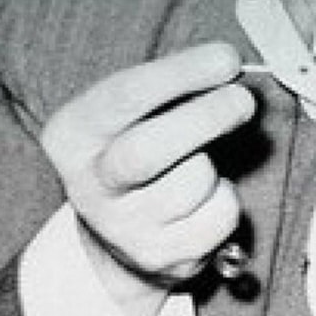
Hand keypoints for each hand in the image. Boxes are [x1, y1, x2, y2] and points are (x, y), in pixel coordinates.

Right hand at [41, 43, 254, 315]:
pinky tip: (207, 197)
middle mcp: (88, 186)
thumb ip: (172, 87)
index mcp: (72, 134)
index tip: (226, 58)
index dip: (182, 73)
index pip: (124, 96)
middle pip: (147, 152)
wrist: (121, 232)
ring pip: (192, 183)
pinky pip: (219, 216)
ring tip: (200, 161)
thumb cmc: (139, 144)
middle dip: (205, 119)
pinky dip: (227, 198)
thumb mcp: (135, 110)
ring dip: (214, 165)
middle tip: (244, 100)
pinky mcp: (161, 258)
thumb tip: (228, 69)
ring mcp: (123, 229)